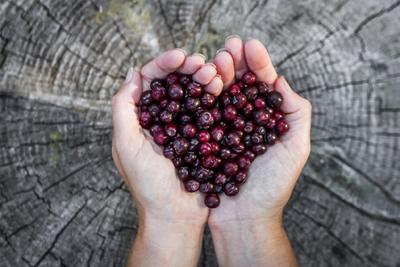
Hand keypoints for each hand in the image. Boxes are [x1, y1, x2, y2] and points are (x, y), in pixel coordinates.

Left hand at [111, 49, 222, 265]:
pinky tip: (223, 89)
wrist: (175, 217)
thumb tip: (134, 74)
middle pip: (175, 83)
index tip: (182, 56)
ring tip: (215, 74)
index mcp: (141, 118)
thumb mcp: (126, 146)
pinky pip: (208, 111)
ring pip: (193, 93)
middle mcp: (162, 119)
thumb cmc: (148, 186)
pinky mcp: (202, 138)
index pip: (151, 80)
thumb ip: (123, 109)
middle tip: (203, 64)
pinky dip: (215, 97)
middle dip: (188, 68)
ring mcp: (184, 128)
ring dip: (203, 79)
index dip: (165, 63)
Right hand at [208, 36, 310, 266]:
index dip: (258, 63)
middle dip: (235, 63)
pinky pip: (201, 114)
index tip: (250, 45)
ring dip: (217, 74)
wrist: (244, 219)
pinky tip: (199, 82)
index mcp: (266, 119)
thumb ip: (296, 113)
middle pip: (239, 84)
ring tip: (214, 61)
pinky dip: (200, 97)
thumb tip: (279, 80)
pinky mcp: (203, 140)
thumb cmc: (273, 187)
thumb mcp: (296, 149)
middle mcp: (243, 120)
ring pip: (219, 94)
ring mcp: (222, 129)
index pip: (262, 85)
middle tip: (228, 46)